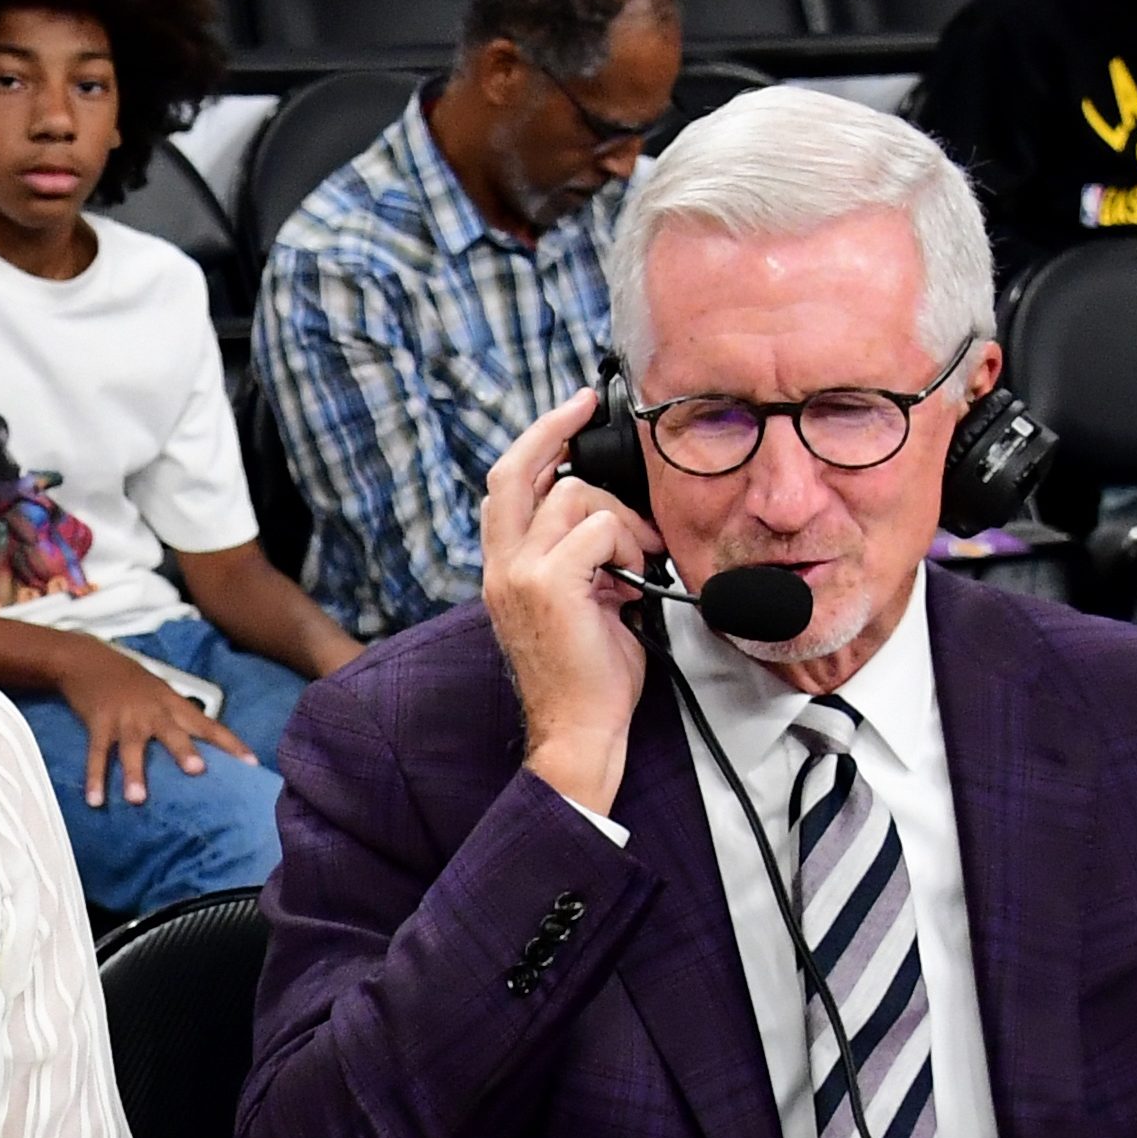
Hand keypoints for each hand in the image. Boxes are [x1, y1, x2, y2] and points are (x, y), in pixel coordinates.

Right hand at [57, 639, 252, 808]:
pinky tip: (95, 800)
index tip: (251, 764)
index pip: (207, 725)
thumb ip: (177, 718)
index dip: (230, 744)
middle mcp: (151, 711)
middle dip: (183, 751)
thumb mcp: (159, 692)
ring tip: (137, 799)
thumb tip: (201, 752)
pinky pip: (97, 754)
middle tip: (197, 771)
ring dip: (133, 773)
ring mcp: (124, 718)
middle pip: (171, 732)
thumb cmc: (129, 680)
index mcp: (172, 703)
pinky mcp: (98, 724)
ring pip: (131, 747)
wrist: (87, 659)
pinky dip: (95, 777)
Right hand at [480, 386, 654, 814]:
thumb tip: (614, 517)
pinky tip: (633, 579)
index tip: (571, 410)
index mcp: (503, 568)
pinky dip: (626, 546)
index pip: (505, 485)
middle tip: (587, 409)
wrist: (579, 728)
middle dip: (556, 430)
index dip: (537, 440)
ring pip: (573, 496)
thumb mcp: (583, 602)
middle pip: (518, 470)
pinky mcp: (548, 585)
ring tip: (635, 561)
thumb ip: (584, 556)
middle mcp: (501, 566)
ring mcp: (519, 574)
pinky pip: (596, 529)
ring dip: (620, 521)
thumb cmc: (588, 675)